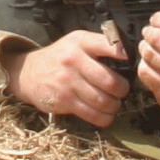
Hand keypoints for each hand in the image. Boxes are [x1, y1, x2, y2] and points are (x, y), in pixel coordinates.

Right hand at [0, 28, 134, 126]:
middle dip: (123, 90)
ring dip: (114, 106)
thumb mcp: (77, 42)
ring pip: (104, 101)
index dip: (124, 54)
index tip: (130, 61)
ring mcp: (68, 81)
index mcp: (81, 42)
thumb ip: (100, 44)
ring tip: (113, 103)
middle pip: (111, 82)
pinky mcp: (64, 100)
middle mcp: (74, 60)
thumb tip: (130, 54)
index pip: (108, 44)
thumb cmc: (61, 57)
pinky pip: (93, 115)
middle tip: (121, 91)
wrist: (28, 72)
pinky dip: (104, 118)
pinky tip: (104, 114)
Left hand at [134, 14, 159, 116]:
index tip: (157, 20)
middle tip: (150, 33)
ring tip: (151, 48)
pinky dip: (145, 65)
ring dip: (145, 48)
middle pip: (157, 38)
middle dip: (149, 33)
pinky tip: (153, 65)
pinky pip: (144, 71)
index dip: (158, 19)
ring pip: (148, 53)